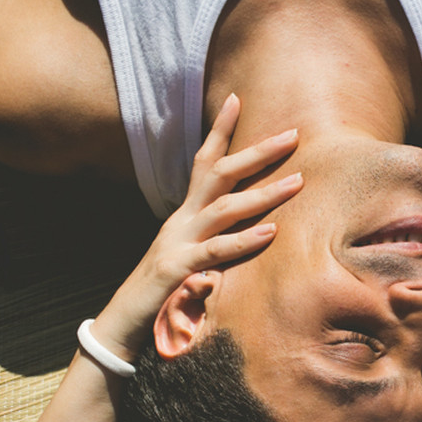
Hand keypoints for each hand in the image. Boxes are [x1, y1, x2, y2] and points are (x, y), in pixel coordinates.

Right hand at [92, 93, 302, 359]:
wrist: (124, 324)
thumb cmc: (164, 292)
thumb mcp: (194, 258)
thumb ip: (217, 238)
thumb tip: (251, 226)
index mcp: (186, 215)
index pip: (203, 162)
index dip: (220, 130)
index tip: (238, 98)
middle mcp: (182, 221)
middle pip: (219, 173)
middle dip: (257, 152)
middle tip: (294, 134)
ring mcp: (178, 243)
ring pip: (223, 208)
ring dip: (263, 194)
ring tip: (298, 182)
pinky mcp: (178, 270)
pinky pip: (216, 252)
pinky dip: (244, 240)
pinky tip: (271, 231)